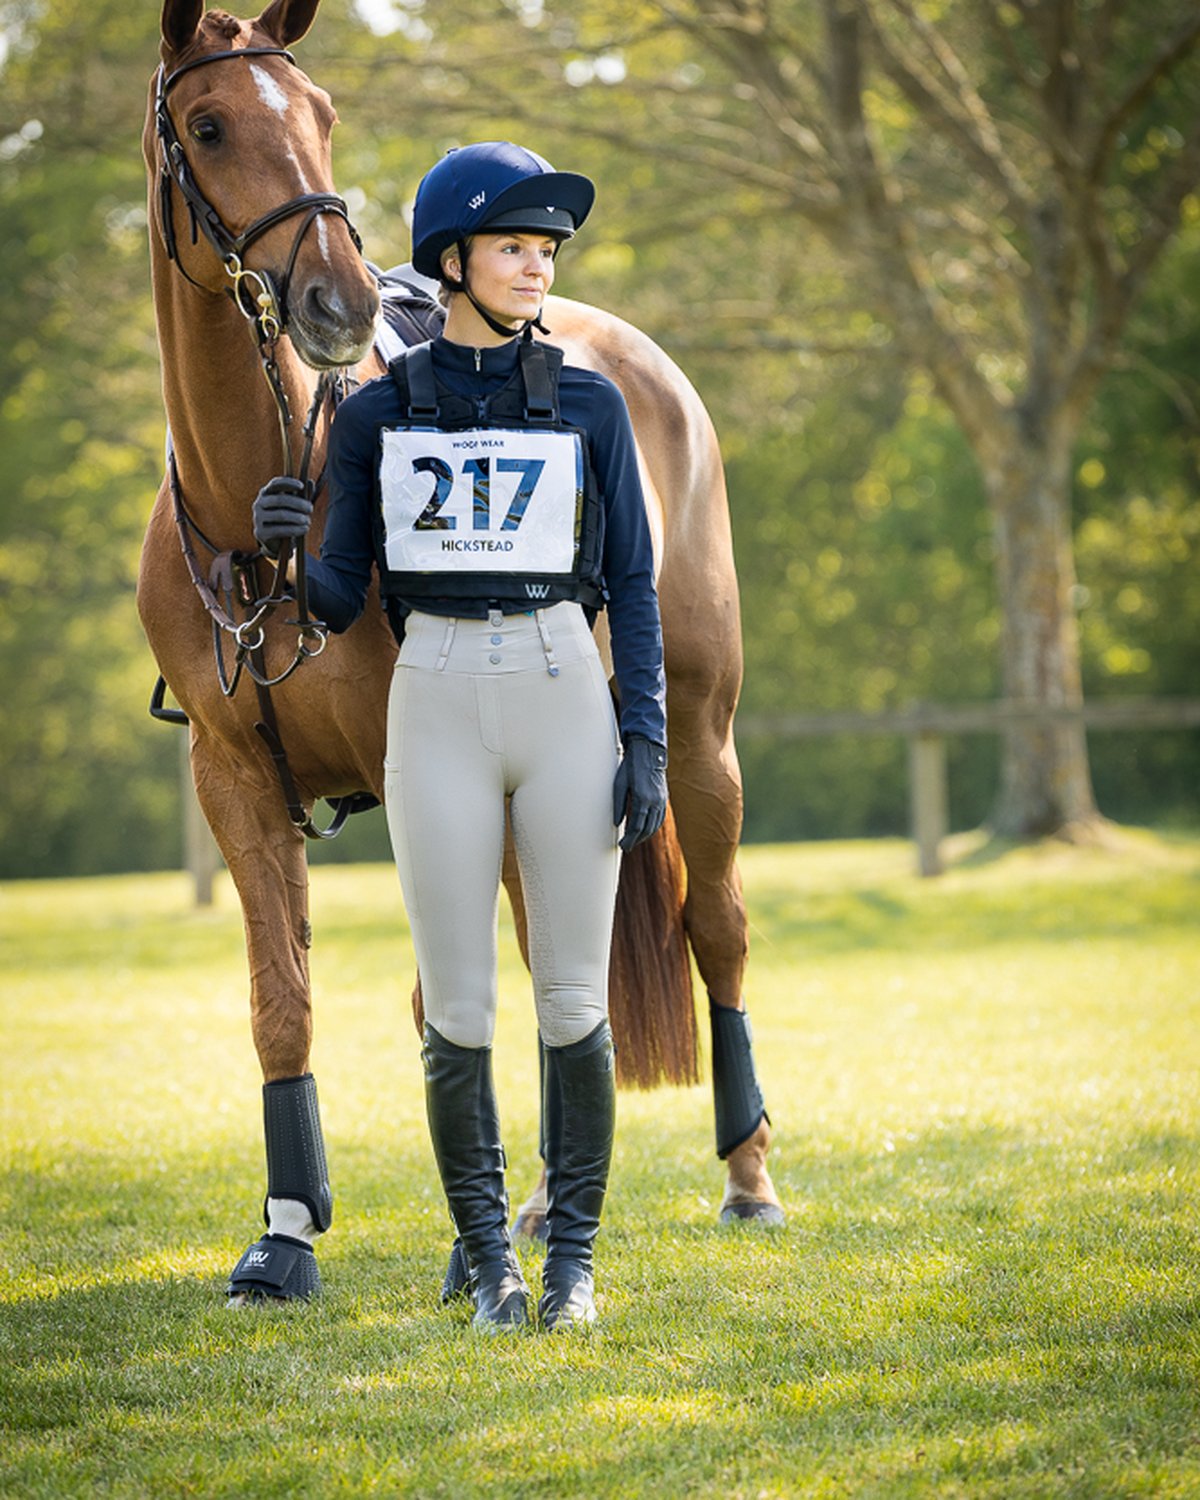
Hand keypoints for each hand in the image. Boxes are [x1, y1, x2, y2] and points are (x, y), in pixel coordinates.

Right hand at [253, 476, 311, 556]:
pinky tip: (305, 529)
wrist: (276, 542)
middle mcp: (259, 504)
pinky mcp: (260, 532)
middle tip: (311, 508)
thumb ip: (302, 495)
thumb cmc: (287, 519)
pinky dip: (295, 529)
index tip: (302, 486)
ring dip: (297, 517)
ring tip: (308, 521)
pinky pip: (279, 530)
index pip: (275, 484)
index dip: (288, 483)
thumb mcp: (295, 506)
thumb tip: (311, 482)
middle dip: (298, 503)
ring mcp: (258, 518)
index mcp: (266, 493)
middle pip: (279, 499)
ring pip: (280, 515)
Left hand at [612, 735, 667, 852]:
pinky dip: (652, 827)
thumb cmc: (631, 766)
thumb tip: (617, 823)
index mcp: (642, 798)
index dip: (629, 839)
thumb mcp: (619, 784)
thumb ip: (618, 805)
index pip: (636, 826)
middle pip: (646, 829)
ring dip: (644, 835)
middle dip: (636, 840)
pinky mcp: (664, 798)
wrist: (648, 752)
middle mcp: (654, 801)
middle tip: (626, 847)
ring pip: (654, 825)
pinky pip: (659, 818)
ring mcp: (661, 800)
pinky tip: (645, 830)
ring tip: (634, 840)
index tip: (623, 845)